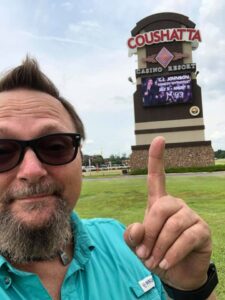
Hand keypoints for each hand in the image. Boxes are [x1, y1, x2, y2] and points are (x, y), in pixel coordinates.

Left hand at [124, 136, 211, 289]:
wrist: (175, 274)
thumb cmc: (155, 254)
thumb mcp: (137, 246)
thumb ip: (132, 236)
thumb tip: (138, 228)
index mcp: (159, 203)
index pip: (157, 177)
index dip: (156, 158)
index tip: (159, 139)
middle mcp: (176, 205)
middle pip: (161, 207)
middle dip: (150, 232)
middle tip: (144, 255)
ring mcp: (191, 216)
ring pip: (173, 224)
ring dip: (160, 246)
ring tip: (154, 262)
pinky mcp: (202, 230)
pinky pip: (186, 237)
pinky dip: (173, 252)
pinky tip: (166, 264)